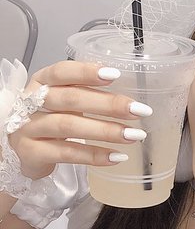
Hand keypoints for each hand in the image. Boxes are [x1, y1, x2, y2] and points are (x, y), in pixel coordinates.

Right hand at [7, 61, 150, 179]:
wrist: (22, 150)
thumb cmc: (50, 118)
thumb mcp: (63, 100)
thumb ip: (87, 92)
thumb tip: (129, 96)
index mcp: (41, 82)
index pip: (61, 72)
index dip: (86, 72)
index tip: (115, 75)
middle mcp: (31, 102)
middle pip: (70, 99)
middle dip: (108, 104)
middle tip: (138, 110)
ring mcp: (28, 128)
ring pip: (69, 126)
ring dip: (106, 131)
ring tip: (134, 135)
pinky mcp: (31, 153)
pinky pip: (67, 154)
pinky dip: (95, 155)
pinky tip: (117, 156)